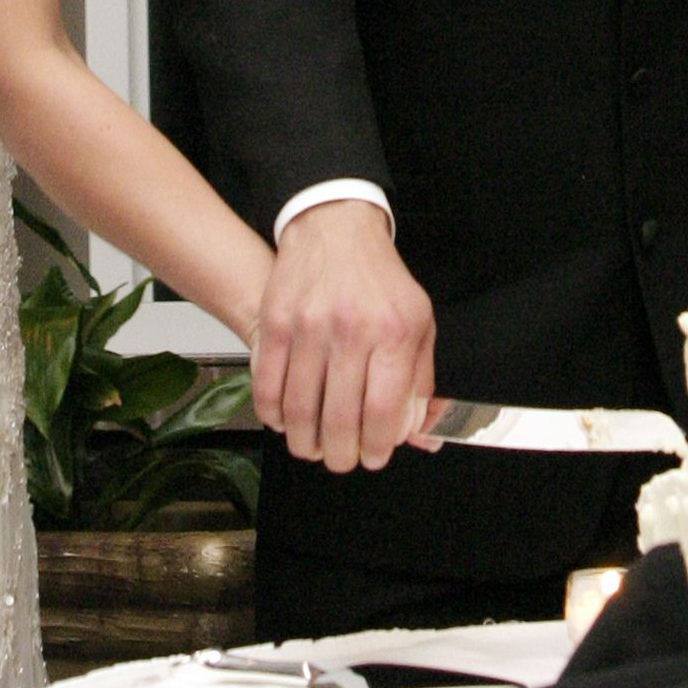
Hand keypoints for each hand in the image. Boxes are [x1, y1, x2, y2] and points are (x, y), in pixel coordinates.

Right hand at [250, 203, 435, 474]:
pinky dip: (274, 415)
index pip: (383, 411)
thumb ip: (420, 381)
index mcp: (394, 332)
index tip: (373, 456)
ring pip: (299, 410)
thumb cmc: (379, 279)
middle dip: (340, 455)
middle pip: (339, 419)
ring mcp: (309, 326)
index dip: (377, 447)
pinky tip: (285, 420)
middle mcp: (351, 330)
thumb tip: (415, 433)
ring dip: (305, 442)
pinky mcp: (276, 323)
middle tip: (341, 458)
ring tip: (312, 447)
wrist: (335, 228)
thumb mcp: (419, 321)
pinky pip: (268, 386)